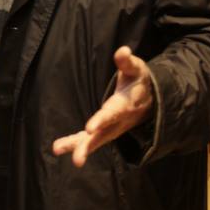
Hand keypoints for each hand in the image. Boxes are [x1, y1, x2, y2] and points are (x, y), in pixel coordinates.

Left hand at [52, 46, 153, 166]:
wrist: (151, 101)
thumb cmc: (140, 82)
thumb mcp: (137, 69)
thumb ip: (127, 62)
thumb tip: (122, 51)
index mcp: (124, 106)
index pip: (112, 114)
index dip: (101, 121)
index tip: (89, 128)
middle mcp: (118, 122)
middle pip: (103, 135)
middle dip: (89, 146)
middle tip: (77, 158)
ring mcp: (111, 129)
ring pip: (95, 141)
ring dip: (79, 148)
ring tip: (58, 150)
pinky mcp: (105, 131)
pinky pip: (90, 140)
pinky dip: (75, 145)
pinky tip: (59, 148)